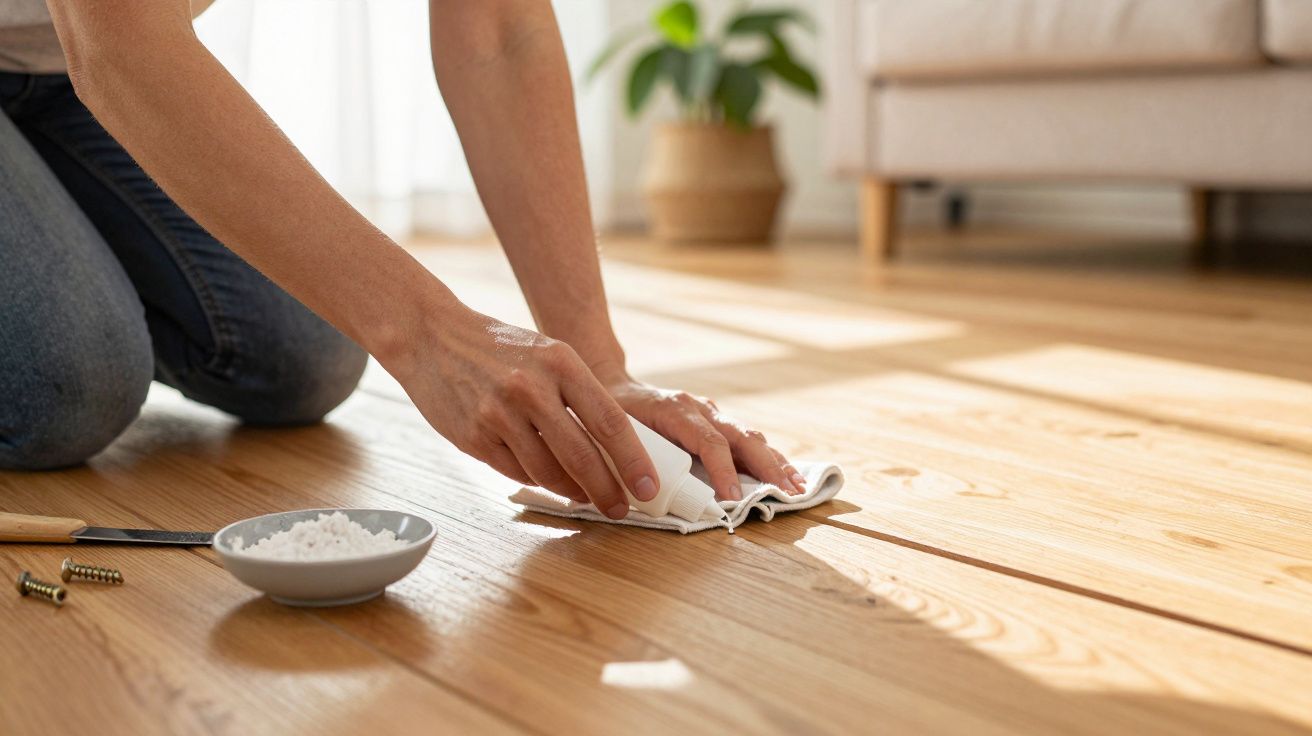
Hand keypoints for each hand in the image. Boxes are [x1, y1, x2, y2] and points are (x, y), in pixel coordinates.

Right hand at [391, 307, 658, 518]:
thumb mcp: (547, 353)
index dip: (633, 461)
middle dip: (606, 490)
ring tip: (584, 497)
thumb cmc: (498, 347)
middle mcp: (530, 388)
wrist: (432, 337)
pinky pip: (515, 471)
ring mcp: (498, 414)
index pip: (610, 422)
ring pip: (547, 471)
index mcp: (560, 362)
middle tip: (620, 508)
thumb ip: (578, 394)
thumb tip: (614, 448)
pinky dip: (536, 480)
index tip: (648, 488)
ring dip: (571, 491)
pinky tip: (548, 481)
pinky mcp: (473, 436)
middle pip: (582, 455)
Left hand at [592, 367, 805, 501]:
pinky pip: (748, 440)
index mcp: (675, 410)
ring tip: (798, 488)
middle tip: (786, 494)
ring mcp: (712, 413)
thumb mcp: (613, 434)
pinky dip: (770, 459)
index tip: (732, 500)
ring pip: (751, 437)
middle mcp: (700, 408)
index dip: (723, 471)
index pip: (708, 441)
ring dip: (776, 463)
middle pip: (741, 436)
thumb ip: (625, 459)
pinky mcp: (717, 422)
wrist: (614, 387)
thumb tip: (638, 495)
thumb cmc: (612, 416)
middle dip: (767, 467)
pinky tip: (788, 476)